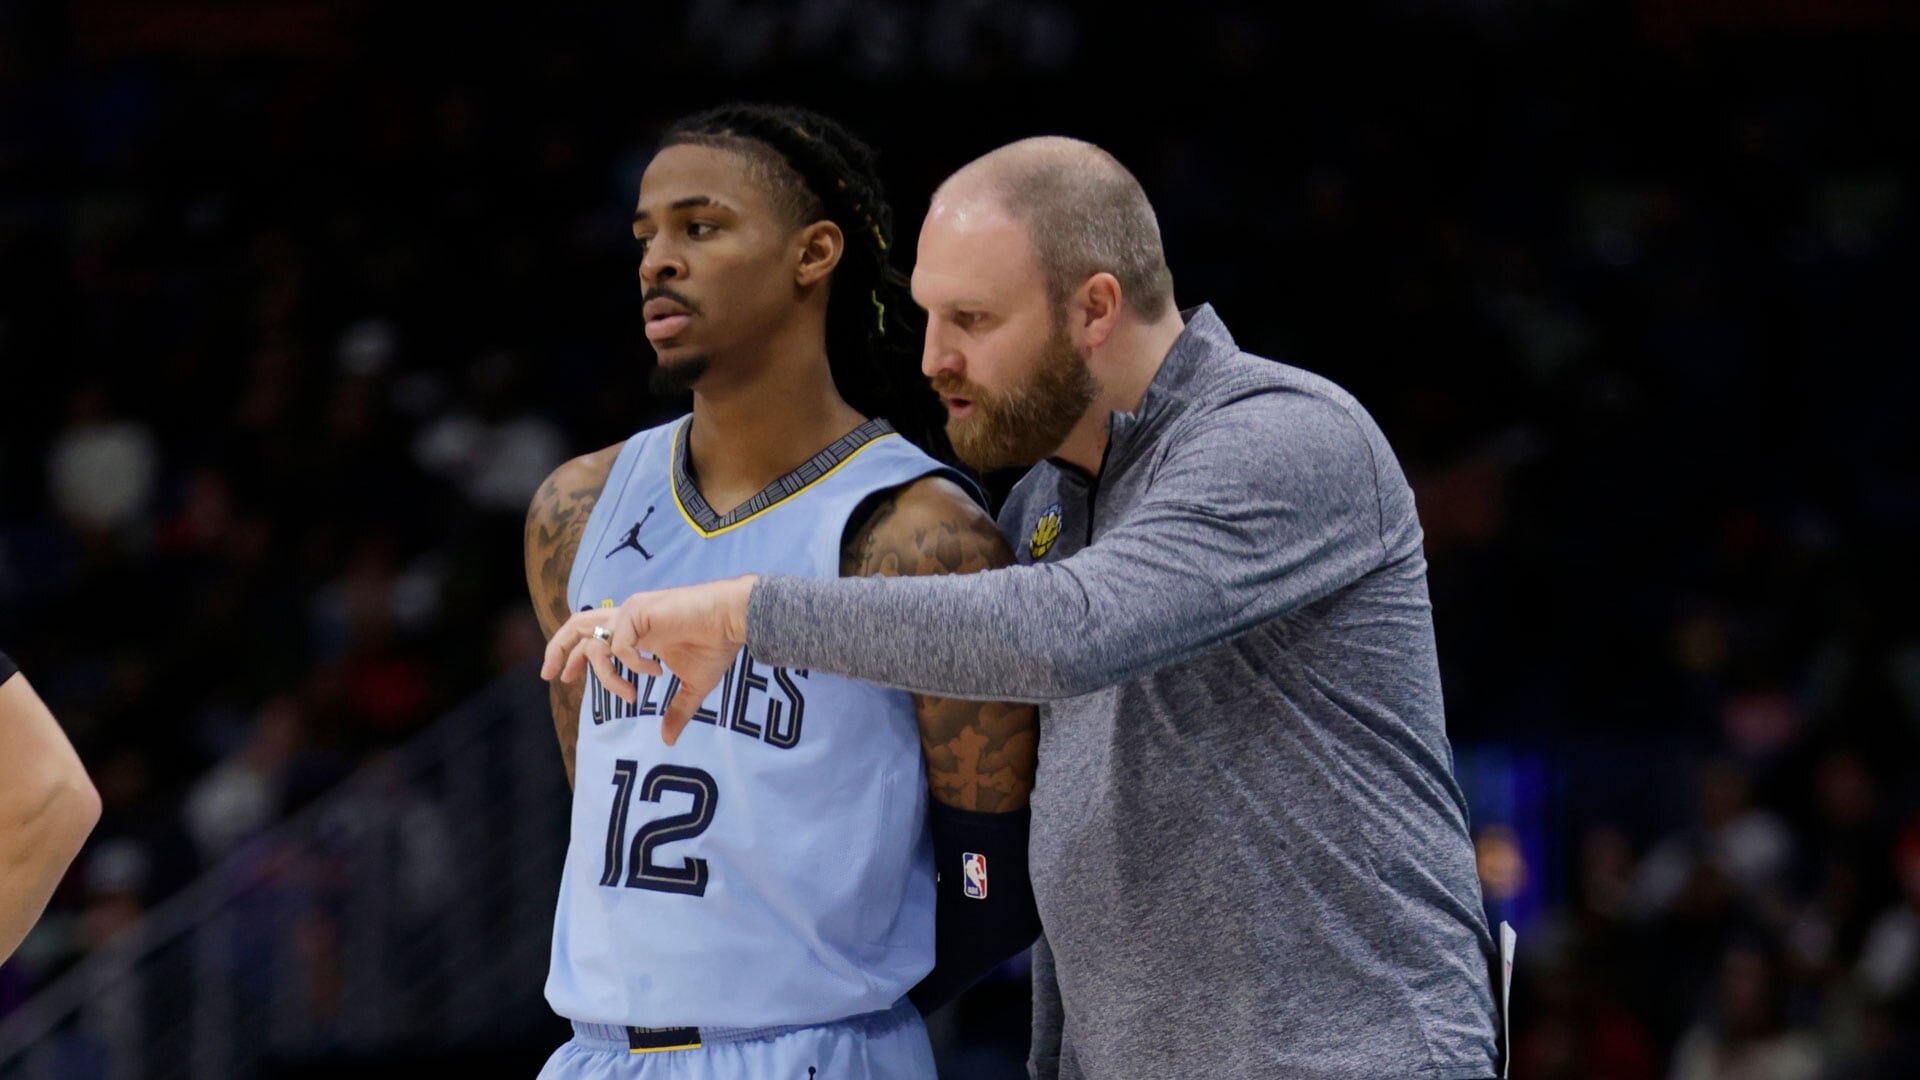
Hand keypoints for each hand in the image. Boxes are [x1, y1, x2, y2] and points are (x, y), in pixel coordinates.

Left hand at [540, 575, 757, 745]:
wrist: (735, 619)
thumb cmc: (716, 644)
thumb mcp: (693, 685)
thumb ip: (677, 709)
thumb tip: (668, 739)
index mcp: (636, 629)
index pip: (592, 636)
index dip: (574, 657)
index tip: (564, 679)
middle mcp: (629, 617)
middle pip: (577, 624)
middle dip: (557, 649)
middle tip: (549, 677)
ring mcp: (633, 611)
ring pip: (591, 635)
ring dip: (598, 669)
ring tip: (625, 695)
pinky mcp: (640, 611)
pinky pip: (620, 645)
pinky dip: (632, 665)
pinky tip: (656, 672)